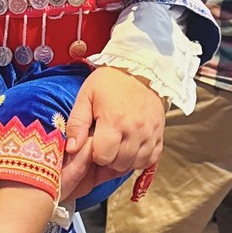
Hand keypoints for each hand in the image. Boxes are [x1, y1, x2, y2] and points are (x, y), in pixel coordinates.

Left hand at [58, 66, 165, 199]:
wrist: (138, 69)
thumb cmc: (108, 83)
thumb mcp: (86, 96)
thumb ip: (77, 123)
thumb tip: (71, 148)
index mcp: (114, 121)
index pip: (104, 157)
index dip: (96, 155)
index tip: (95, 144)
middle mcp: (135, 129)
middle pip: (120, 163)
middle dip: (109, 159)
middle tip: (105, 145)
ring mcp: (150, 133)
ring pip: (136, 163)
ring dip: (124, 160)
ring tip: (118, 146)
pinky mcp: (160, 133)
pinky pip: (151, 158)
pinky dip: (140, 158)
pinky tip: (131, 148)